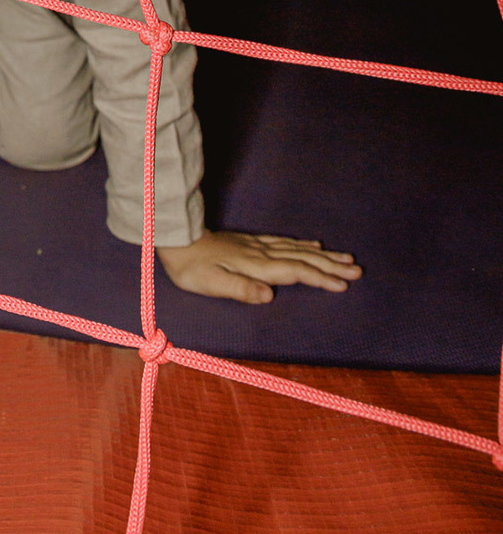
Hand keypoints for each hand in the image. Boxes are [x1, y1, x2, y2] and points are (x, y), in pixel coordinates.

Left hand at [157, 229, 361, 303]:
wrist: (176, 238)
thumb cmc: (192, 267)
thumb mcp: (211, 283)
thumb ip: (240, 289)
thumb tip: (269, 295)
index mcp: (257, 267)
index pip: (295, 272)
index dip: (320, 278)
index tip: (345, 284)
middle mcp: (262, 254)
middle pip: (303, 259)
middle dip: (332, 266)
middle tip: (358, 269)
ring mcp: (257, 246)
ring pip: (297, 250)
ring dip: (323, 255)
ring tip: (346, 258)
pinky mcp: (251, 243)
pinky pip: (284, 242)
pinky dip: (303, 245)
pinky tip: (313, 245)